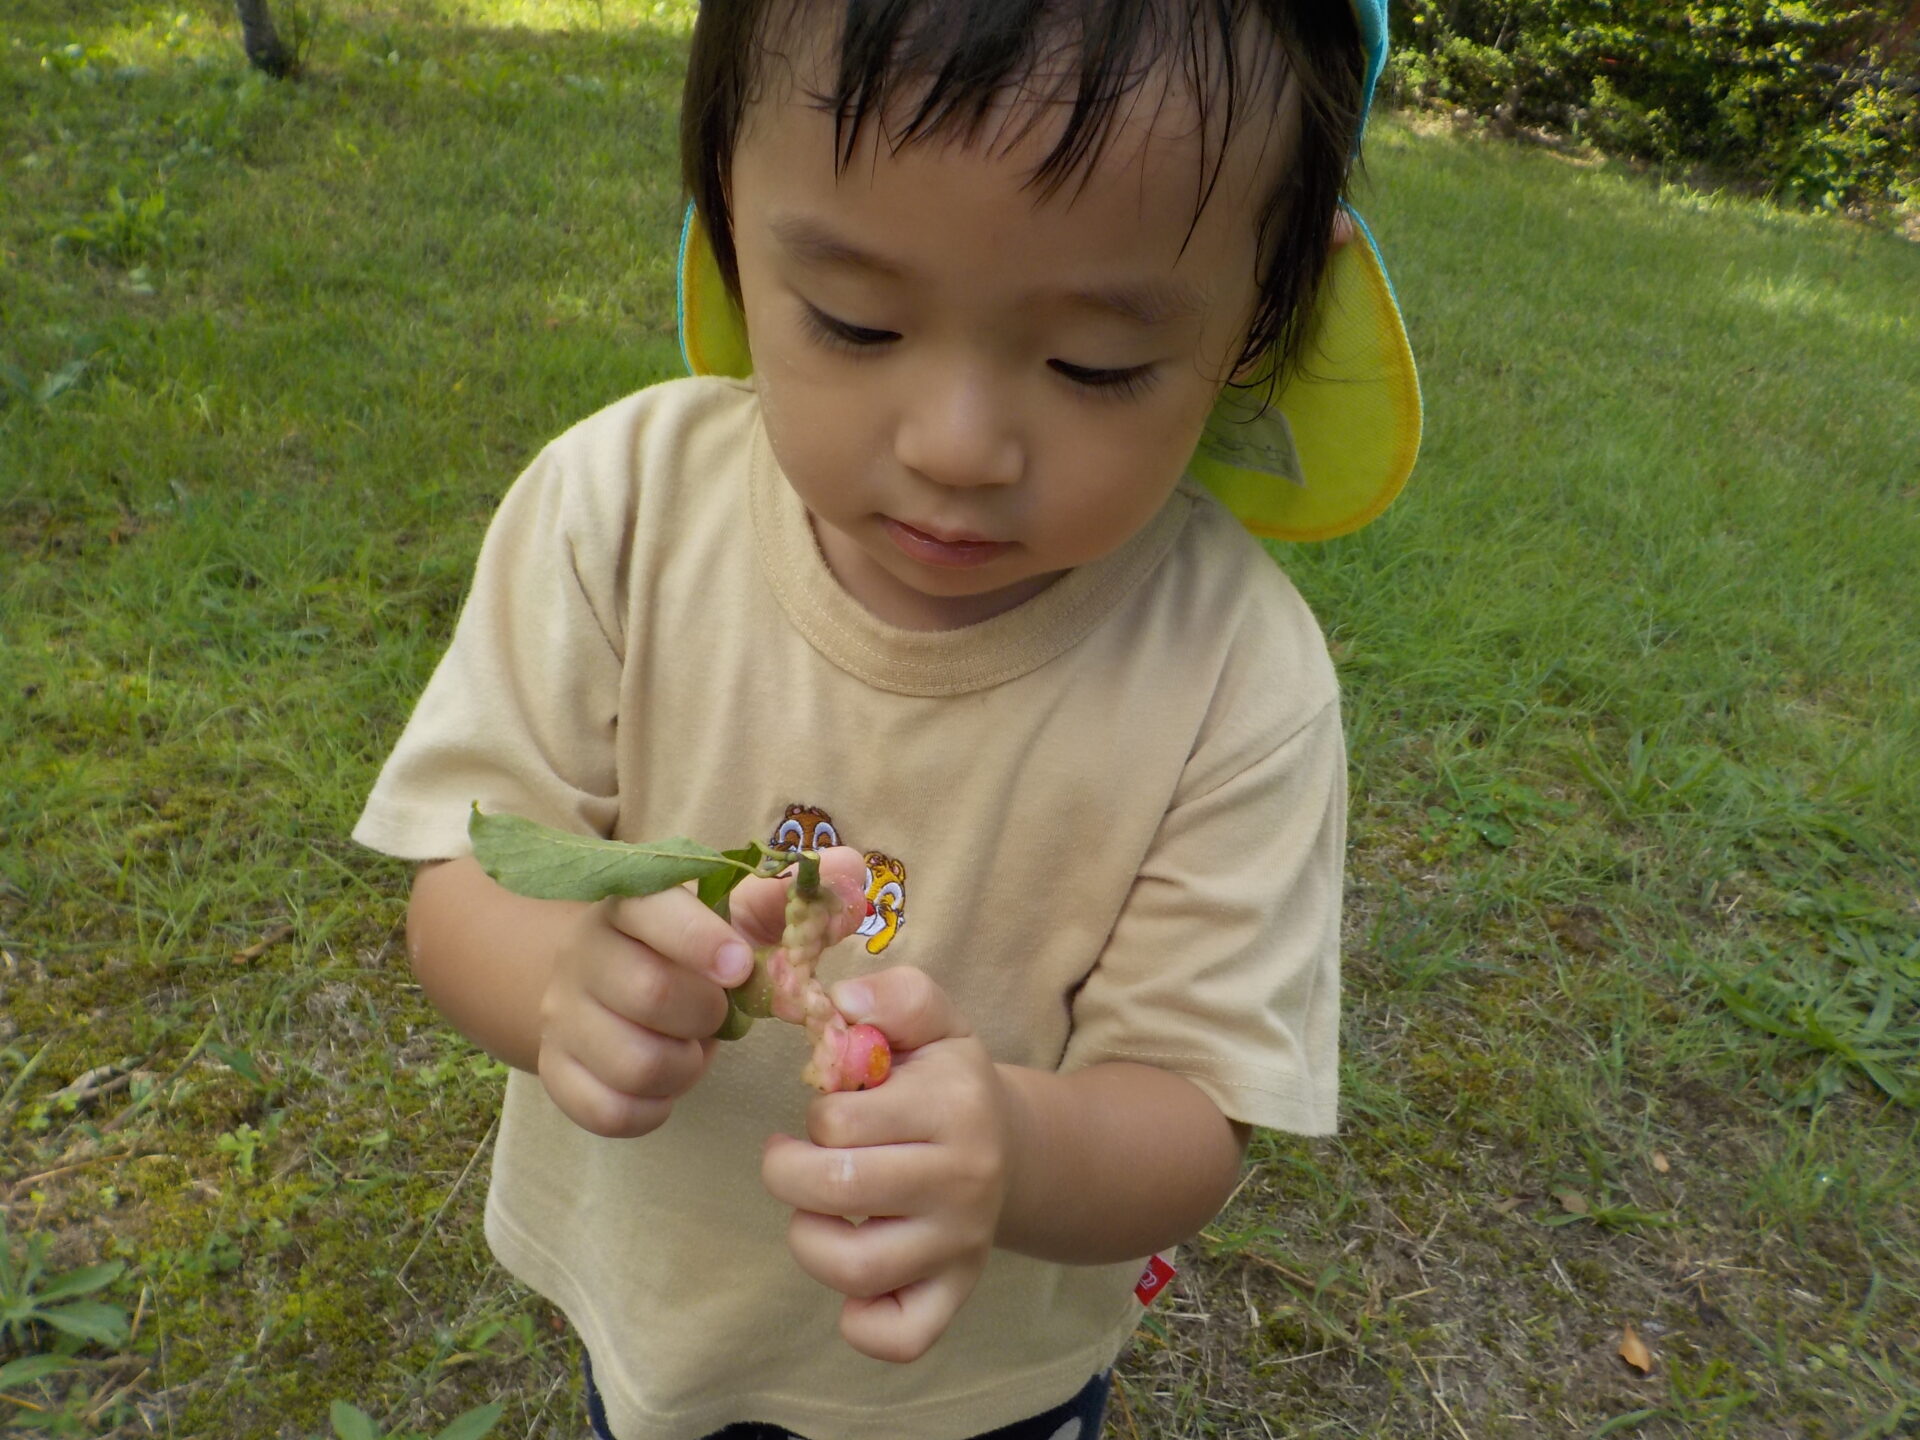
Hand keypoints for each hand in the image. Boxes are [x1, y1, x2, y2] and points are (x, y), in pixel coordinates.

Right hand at [537, 846, 867, 1137]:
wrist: (608, 985)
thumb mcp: (739, 918)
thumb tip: (852, 871)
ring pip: (634, 1062)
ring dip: (683, 1066)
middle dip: (705, 1014)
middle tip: (718, 1014)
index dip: (699, 939)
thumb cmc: (691, 951)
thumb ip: (793, 897)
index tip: (740, 966)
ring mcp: (563, 1017)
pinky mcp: (557, 1073)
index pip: (650, 909)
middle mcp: (584, 955)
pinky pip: (610, 1110)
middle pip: (648, 993)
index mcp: (631, 905)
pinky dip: (653, 1108)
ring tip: (690, 1047)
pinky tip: (665, 1083)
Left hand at [760, 967, 1016, 1362]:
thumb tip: (841, 1003)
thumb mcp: (933, 1020)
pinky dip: (861, 1322)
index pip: (838, 1118)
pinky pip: (901, 1336)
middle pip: (834, 1189)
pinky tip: (852, 1284)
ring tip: (814, 1211)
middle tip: (797, 1159)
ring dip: (808, 1239)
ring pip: (854, 1268)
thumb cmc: (951, 1081)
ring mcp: (960, 1244)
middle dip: (789, 1171)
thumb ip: (893, 995)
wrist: (1017, 1146)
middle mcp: (963, 1179)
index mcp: (953, 1105)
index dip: (815, 1112)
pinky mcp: (956, 1292)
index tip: (830, 1109)